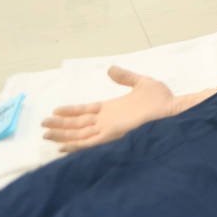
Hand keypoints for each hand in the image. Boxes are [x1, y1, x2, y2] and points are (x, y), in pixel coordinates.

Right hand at [41, 66, 175, 152]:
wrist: (174, 110)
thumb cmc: (162, 98)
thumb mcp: (141, 83)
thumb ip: (125, 77)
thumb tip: (110, 69)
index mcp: (112, 109)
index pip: (86, 111)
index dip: (70, 111)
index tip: (54, 110)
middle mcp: (108, 121)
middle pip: (78, 124)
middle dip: (61, 125)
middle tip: (42, 126)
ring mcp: (110, 129)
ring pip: (80, 134)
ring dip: (63, 135)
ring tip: (46, 135)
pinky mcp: (114, 135)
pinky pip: (90, 142)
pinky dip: (76, 145)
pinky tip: (62, 147)